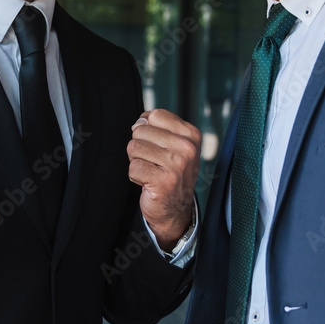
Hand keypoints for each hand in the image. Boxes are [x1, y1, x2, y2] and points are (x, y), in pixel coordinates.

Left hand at [127, 109, 200, 250]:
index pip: (155, 115)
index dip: (148, 129)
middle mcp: (187, 148)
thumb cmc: (171, 172)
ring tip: (151, 171)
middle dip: (141, 147)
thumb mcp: (172, 144)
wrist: (175, 208)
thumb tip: (138, 122)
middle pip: (141, 130)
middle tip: (154, 162)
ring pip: (134, 147)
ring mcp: (177, 165)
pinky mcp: (164, 181)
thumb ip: (157, 127)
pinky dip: (135, 176)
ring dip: (137, 161)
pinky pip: (133, 167)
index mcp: (191, 134)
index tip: (157, 145)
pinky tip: (148, 182)